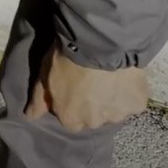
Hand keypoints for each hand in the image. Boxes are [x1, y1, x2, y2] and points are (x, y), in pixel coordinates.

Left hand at [25, 42, 148, 131]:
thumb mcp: (44, 76)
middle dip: (93, 104)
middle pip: (93, 118)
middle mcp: (94, 123)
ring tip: (110, 77)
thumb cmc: (66, 58)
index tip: (75, 87)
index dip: (73, 102)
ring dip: (112, 99)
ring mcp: (117, 115)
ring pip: (114, 111)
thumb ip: (39, 100)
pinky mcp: (137, 104)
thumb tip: (30, 116)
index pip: (71, 119)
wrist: (98, 44)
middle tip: (93, 81)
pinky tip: (125, 76)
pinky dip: (130, 92)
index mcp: (71, 120)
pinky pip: (133, 101)